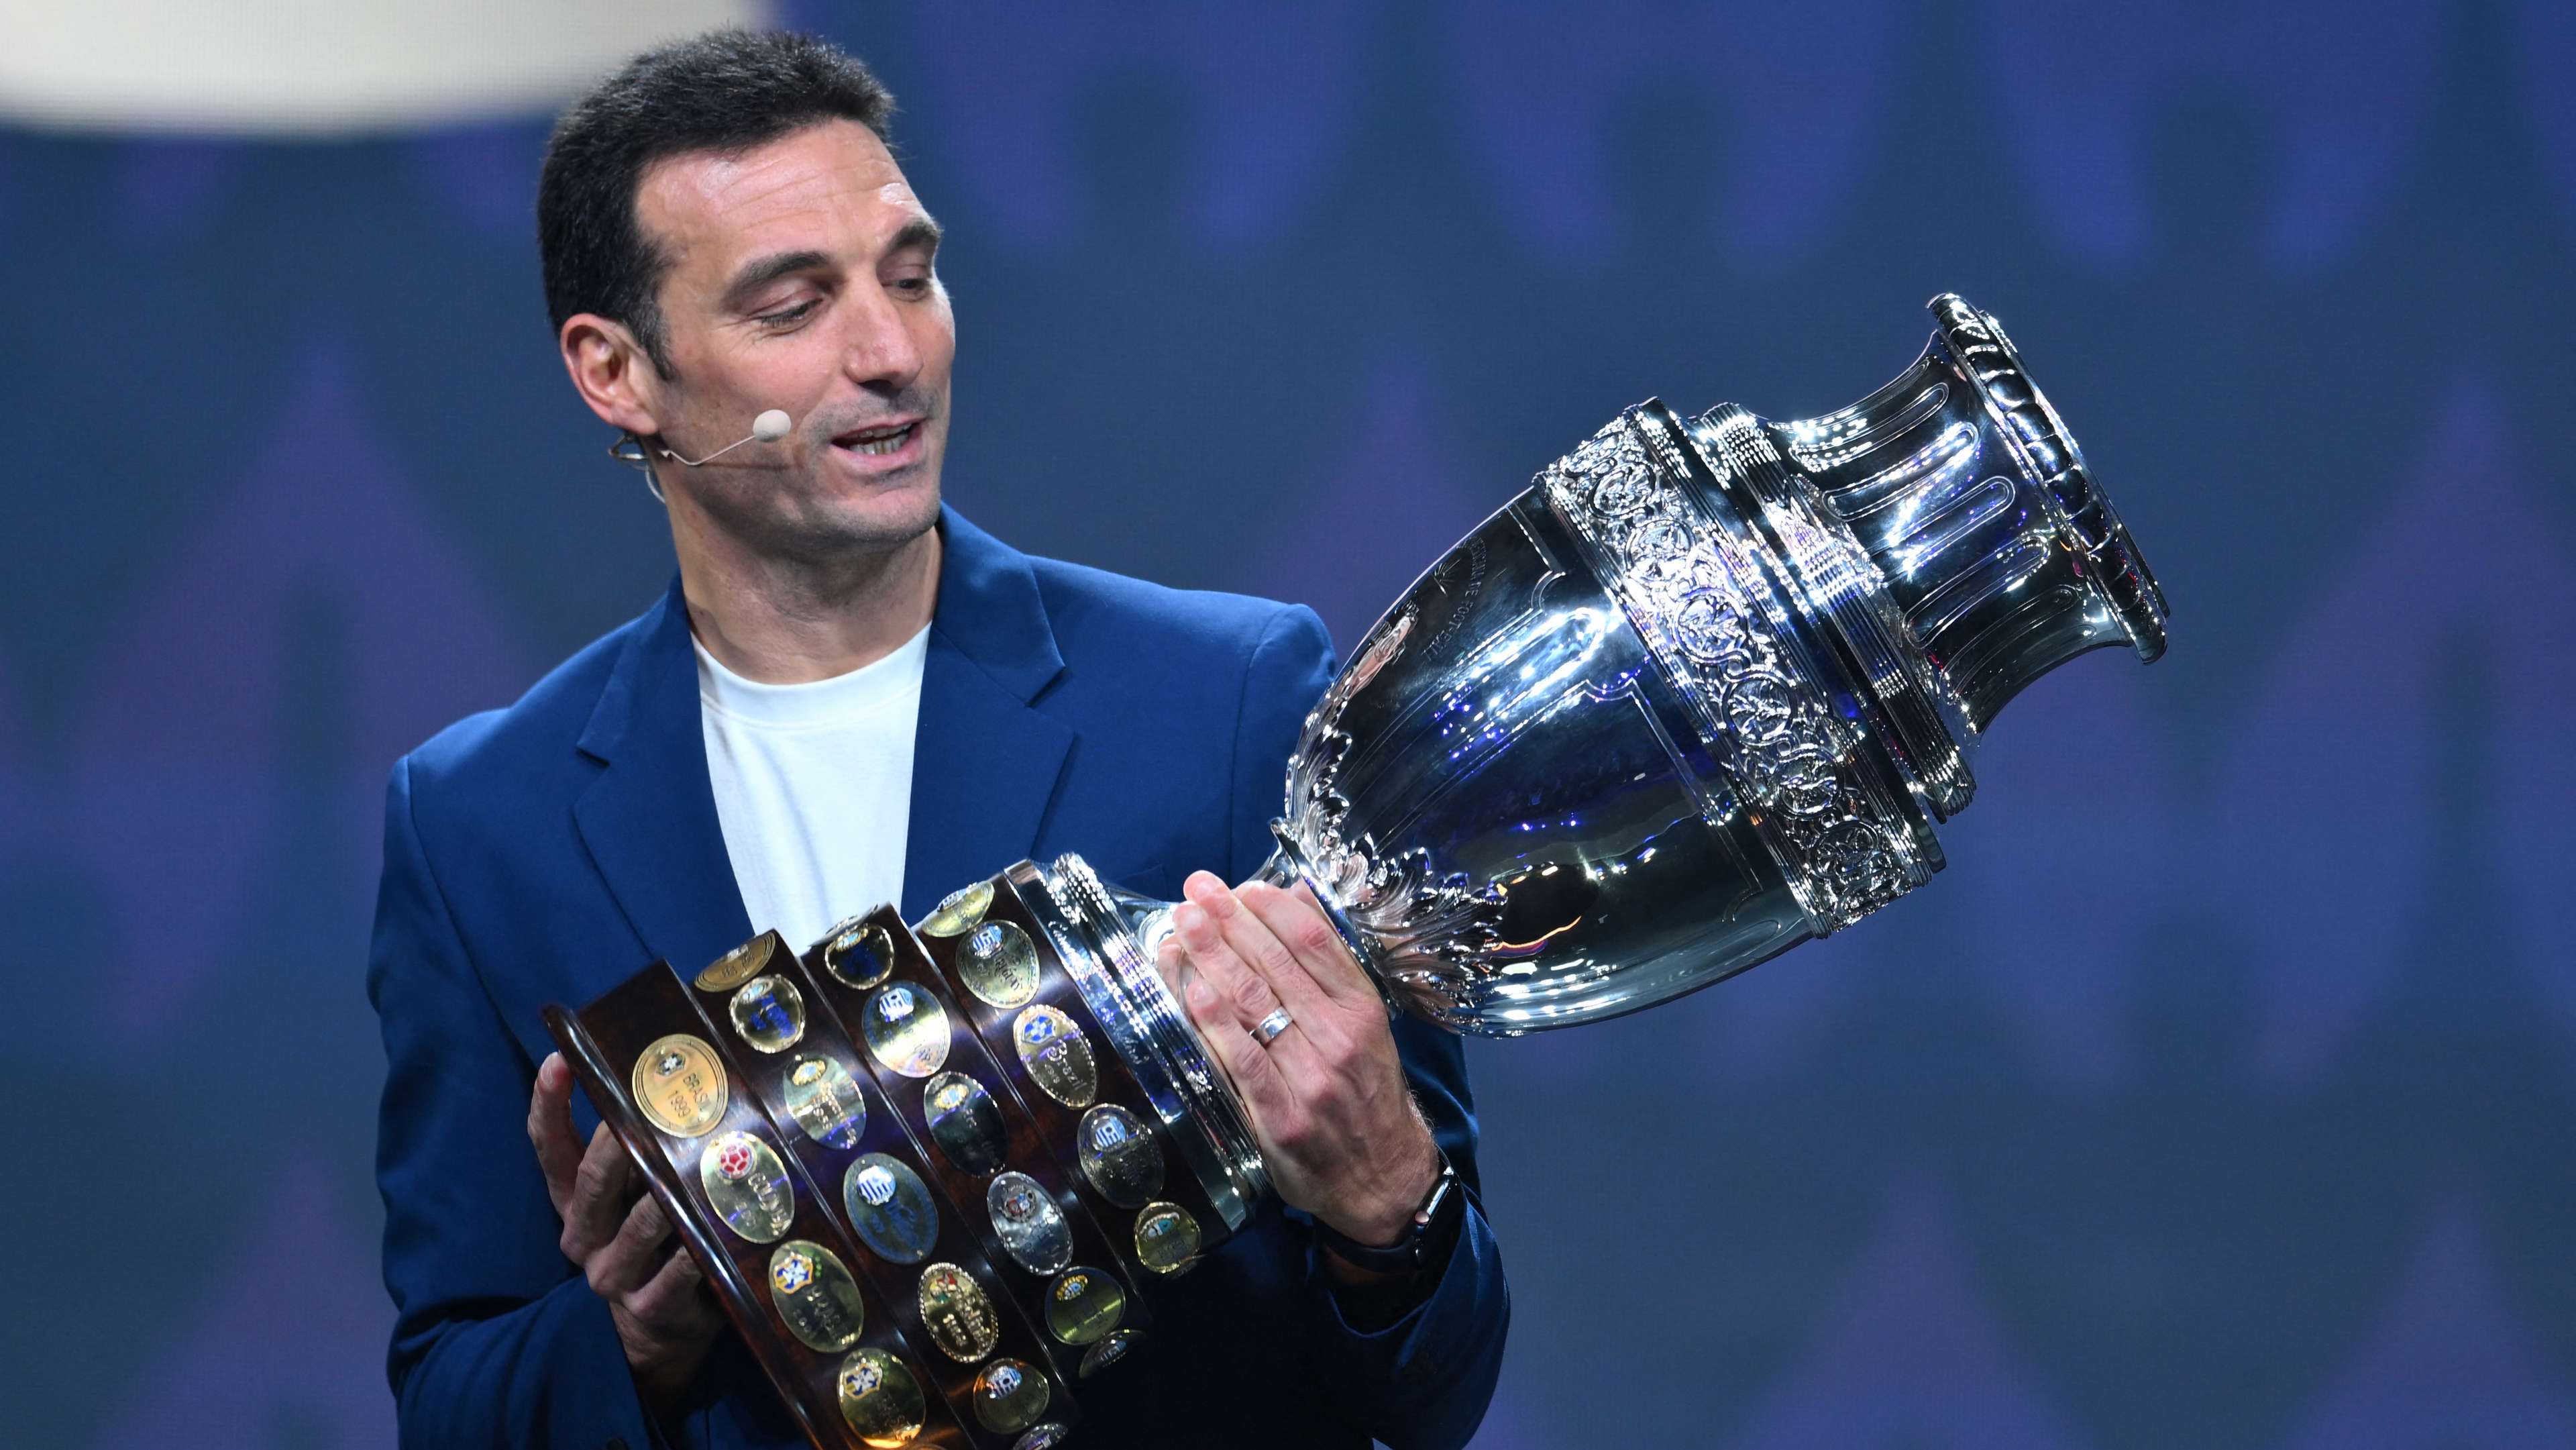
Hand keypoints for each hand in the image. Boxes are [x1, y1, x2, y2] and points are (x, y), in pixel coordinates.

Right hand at [528, 1052, 725, 1409]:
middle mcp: (583, 1238)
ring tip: (697, 1159)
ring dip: (668, 1193)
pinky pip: (677, 1272)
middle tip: (646, 1103)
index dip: (549, 1105)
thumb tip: (670, 1074)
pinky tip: (715, 1227)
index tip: (558, 1059)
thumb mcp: (633, 1194)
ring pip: (640, 1225)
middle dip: (617, 1142)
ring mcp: (614, 1275)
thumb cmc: (652, 1239)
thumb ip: (638, 1149)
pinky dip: (695, 1249)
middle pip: (593, 1182)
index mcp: (572, 1203)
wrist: (657, 1332)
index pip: (550, 1149)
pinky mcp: (651, 1307)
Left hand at [1157, 872, 1439, 1256]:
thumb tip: (1297, 899)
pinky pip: (1241, 1061)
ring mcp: (1309, 1078)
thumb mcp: (1367, 1025)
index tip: (1240, 886)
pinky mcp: (1280, 1117)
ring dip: (1211, 958)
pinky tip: (1191, 990)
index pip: (1313, 942)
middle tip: (1195, 890)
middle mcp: (1339, 1038)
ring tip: (1182, 925)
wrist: (1383, 1179)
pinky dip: (1215, 1022)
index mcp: (1362, 1010)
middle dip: (1229, 921)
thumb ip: (1331, 966)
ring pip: (1253, 1004)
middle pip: (1275, 965)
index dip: (1272, 908)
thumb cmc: (1367, 1092)